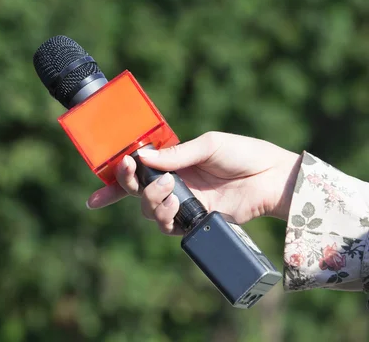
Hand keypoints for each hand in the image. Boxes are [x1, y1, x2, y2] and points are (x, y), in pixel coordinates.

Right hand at [86, 132, 301, 234]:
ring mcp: (184, 203)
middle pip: (137, 192)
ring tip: (171, 191)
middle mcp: (174, 183)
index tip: (101, 186)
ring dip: (152, 201)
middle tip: (138, 173)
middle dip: (129, 185)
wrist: (272, 178)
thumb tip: (143, 157)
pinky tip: (177, 207)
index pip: (138, 171)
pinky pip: (170, 226)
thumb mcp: (208, 145)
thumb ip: (177, 154)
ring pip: (150, 210)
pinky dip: (167, 218)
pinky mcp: (196, 220)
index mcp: (173, 162)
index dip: (115, 180)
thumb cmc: (244, 154)